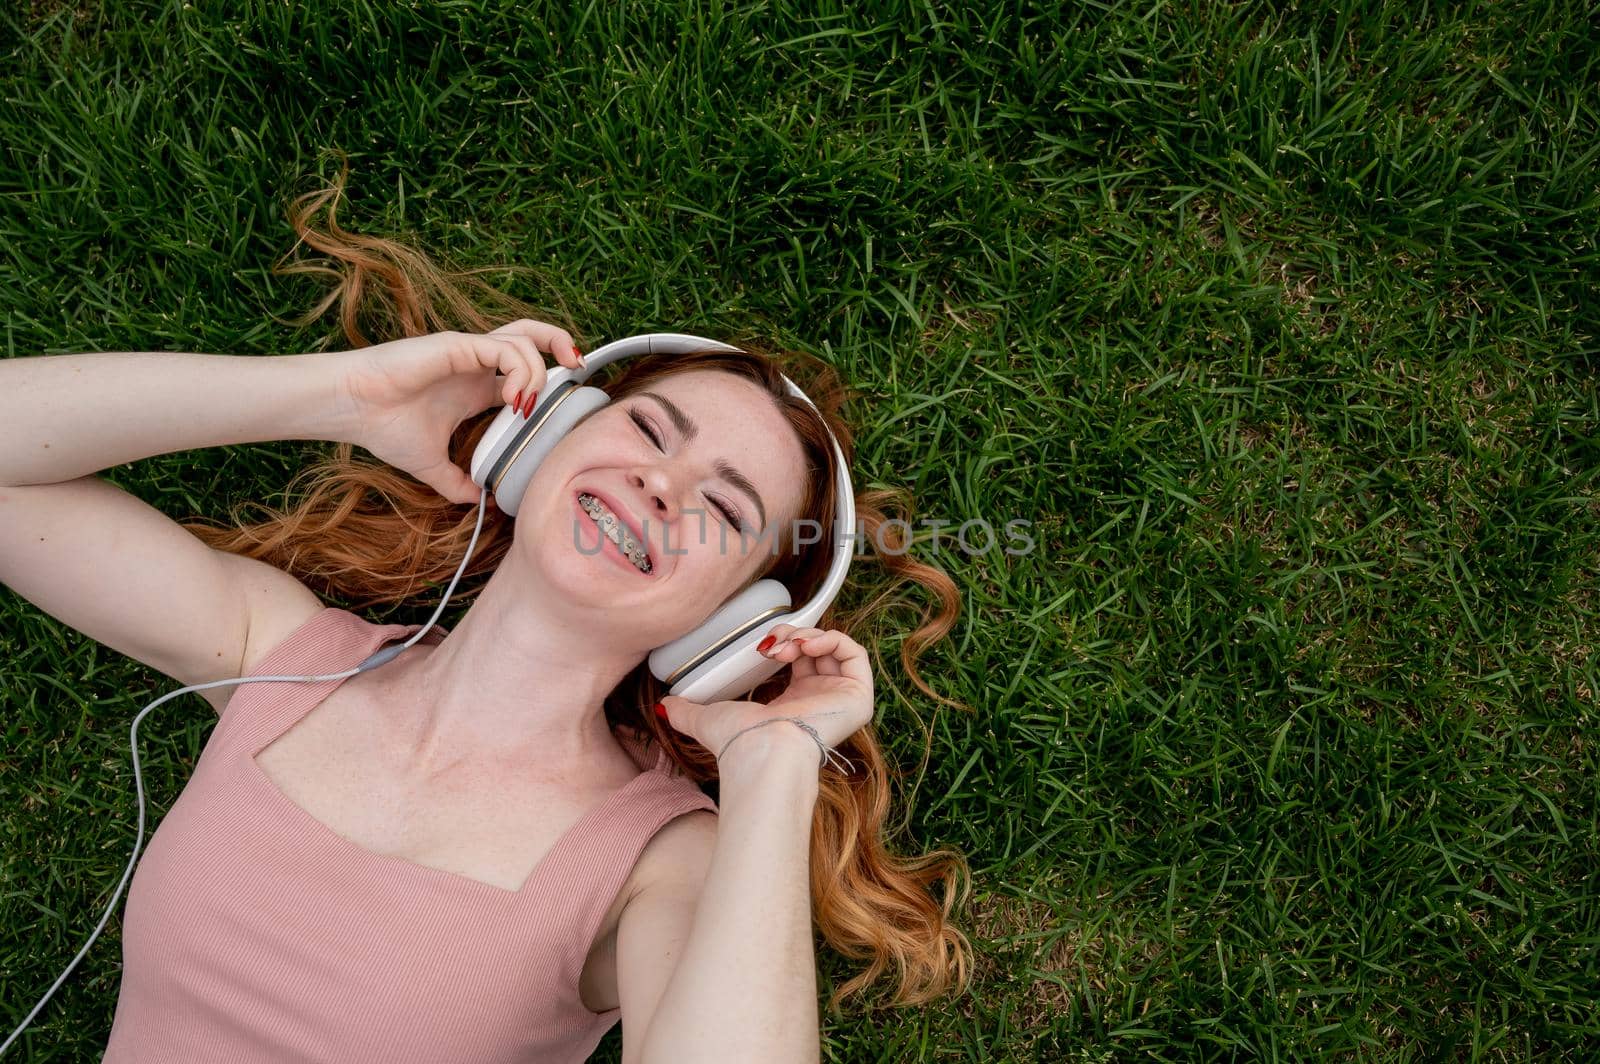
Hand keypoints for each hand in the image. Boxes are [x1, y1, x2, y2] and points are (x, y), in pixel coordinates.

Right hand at [328, 320, 582, 503]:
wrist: (352, 409)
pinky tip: (513, 399)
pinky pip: (504, 348)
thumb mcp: (430, 466)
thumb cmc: (384, 427)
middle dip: (561, 344)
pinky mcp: (457, 346)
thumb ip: (456, 483)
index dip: (548, 384)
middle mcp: (477, 364)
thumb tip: (479, 504)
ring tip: (527, 403)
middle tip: (579, 367)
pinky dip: (520, 370)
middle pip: (531, 337)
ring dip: (540, 369)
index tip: (560, 408)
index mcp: (476, 387)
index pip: (525, 373)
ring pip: (524, 338)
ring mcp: (469, 352)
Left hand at [657, 624, 874, 768]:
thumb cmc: (740, 743)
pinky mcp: (858, 697)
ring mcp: (841, 699)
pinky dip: (830, 640)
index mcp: (794, 705)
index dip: (783, 643)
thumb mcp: (707, 717)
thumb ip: (687, 710)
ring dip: (809, 635)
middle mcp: (821, 702)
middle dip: (794, 636)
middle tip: (772, 644)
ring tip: (787, 645)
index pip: (799, 662)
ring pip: (836, 649)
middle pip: (818, 651)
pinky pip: (855, 654)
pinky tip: (806, 645)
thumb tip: (663, 705)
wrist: (765, 752)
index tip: (760, 645)